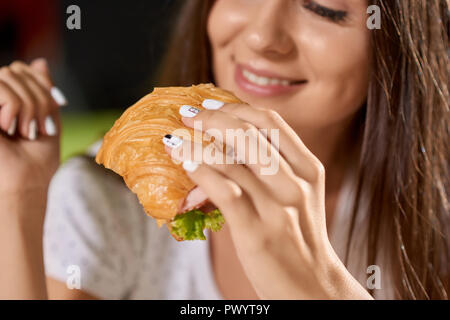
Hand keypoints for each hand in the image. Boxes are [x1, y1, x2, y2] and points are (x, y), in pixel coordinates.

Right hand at [0, 59, 62, 194]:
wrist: (25, 181)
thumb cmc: (38, 158)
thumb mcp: (49, 118)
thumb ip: (43, 90)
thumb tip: (39, 61)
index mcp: (8, 98)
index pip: (24, 69)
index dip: (42, 87)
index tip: (50, 116)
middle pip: (17, 70)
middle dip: (38, 99)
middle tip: (37, 128)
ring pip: (8, 76)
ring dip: (28, 106)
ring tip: (24, 131)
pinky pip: (2, 88)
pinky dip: (15, 108)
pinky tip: (9, 128)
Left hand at [165, 100, 371, 298]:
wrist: (314, 288)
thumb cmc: (299, 240)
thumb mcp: (297, 198)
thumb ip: (273, 171)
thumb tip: (226, 149)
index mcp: (309, 168)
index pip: (271, 123)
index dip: (236, 108)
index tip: (211, 104)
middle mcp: (296, 182)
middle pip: (249, 133)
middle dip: (213, 118)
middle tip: (188, 115)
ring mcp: (278, 206)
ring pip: (232, 158)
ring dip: (198, 143)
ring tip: (176, 138)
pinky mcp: (258, 230)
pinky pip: (224, 190)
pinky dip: (201, 171)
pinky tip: (185, 162)